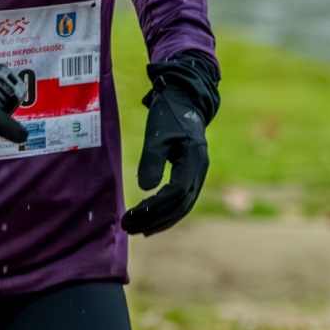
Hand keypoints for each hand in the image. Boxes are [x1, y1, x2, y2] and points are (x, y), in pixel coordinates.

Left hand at [121, 79, 208, 235]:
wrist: (185, 99)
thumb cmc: (168, 114)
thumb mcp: (157, 135)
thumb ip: (152, 160)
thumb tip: (145, 188)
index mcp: (194, 160)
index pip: (177, 193)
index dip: (155, 208)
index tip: (133, 215)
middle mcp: (200, 171)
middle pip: (180, 205)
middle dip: (155, 220)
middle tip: (129, 228)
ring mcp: (197, 173)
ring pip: (182, 206)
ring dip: (160, 220)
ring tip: (137, 229)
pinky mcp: (191, 173)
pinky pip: (181, 199)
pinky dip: (166, 212)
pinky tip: (150, 218)